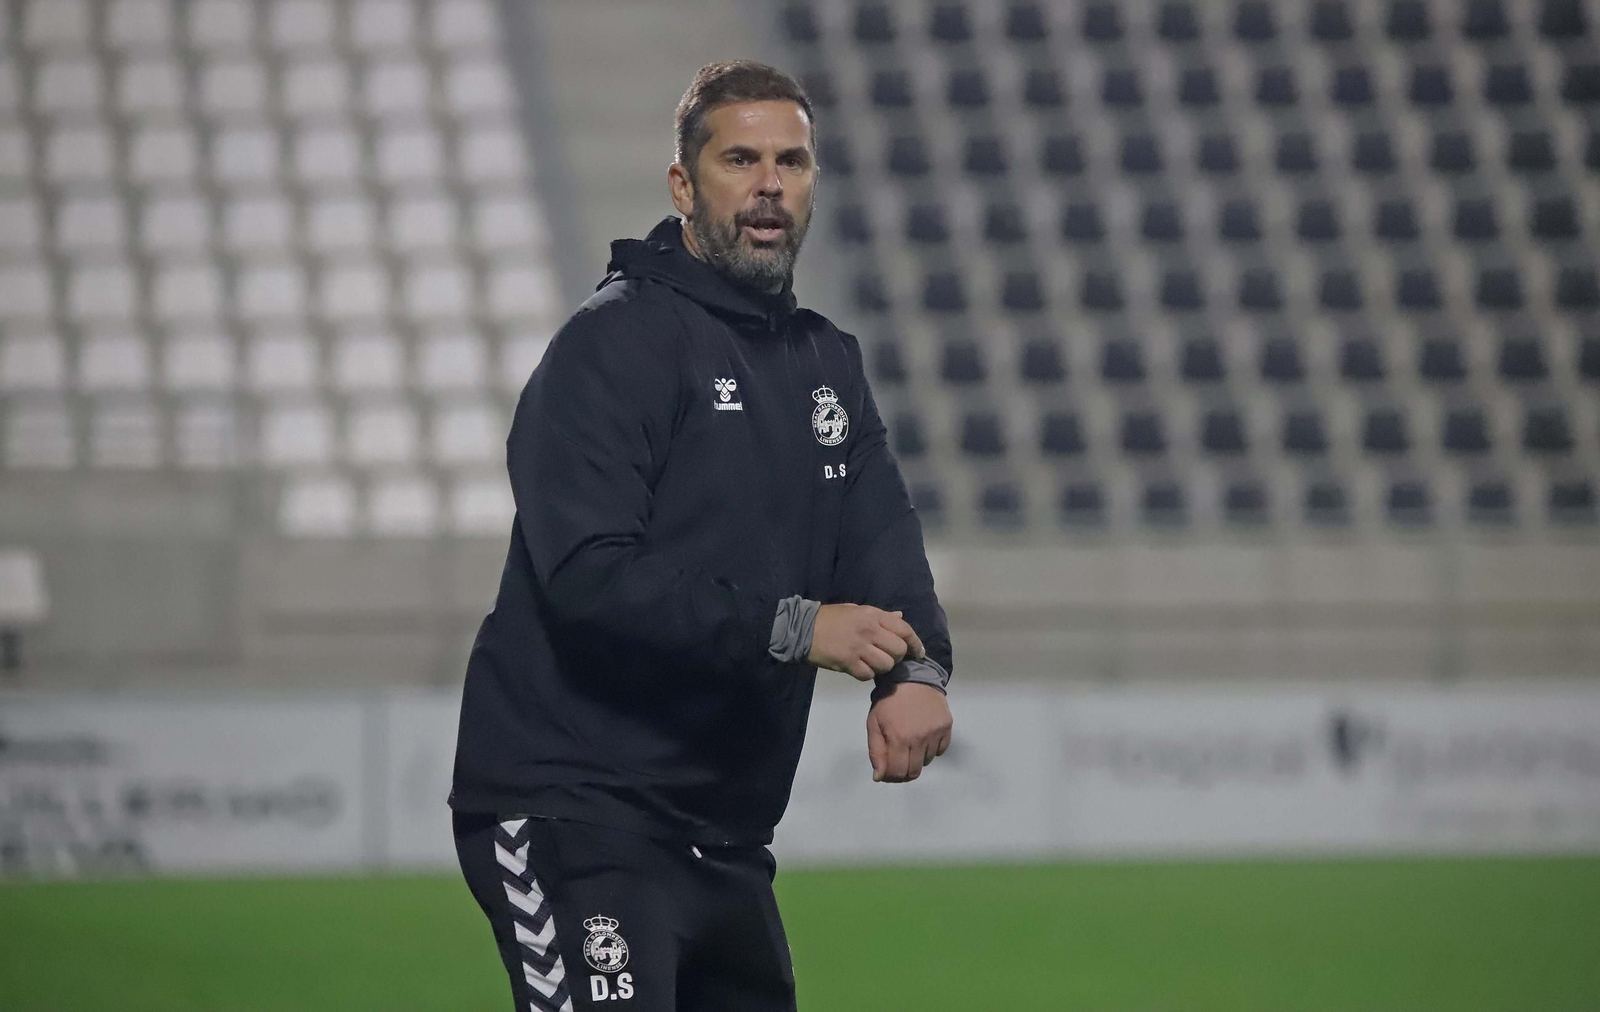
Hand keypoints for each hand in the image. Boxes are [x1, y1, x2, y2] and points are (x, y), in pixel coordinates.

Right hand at [807, 604, 924, 681]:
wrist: (803, 629)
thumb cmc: (831, 618)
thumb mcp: (857, 610)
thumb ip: (880, 616)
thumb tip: (900, 618)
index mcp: (872, 615)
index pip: (904, 630)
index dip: (915, 643)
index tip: (919, 653)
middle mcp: (869, 631)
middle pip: (898, 650)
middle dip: (898, 657)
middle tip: (889, 657)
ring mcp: (858, 648)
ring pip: (886, 665)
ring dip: (882, 667)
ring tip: (873, 663)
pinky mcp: (847, 663)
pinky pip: (868, 675)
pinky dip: (867, 674)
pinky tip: (860, 668)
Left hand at [866, 682, 951, 782]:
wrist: (912, 678)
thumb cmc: (889, 701)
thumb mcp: (874, 723)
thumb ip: (876, 752)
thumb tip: (879, 777)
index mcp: (899, 738)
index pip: (898, 773)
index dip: (890, 777)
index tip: (887, 771)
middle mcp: (919, 738)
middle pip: (914, 772)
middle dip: (903, 772)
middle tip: (898, 761)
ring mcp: (936, 733)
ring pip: (927, 761)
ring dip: (917, 757)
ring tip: (910, 740)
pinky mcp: (947, 727)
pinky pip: (940, 750)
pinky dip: (931, 749)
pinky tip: (923, 735)